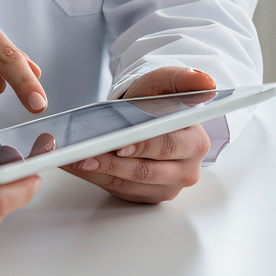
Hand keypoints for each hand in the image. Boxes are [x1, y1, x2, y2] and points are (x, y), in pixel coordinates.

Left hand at [59, 67, 215, 204]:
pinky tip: (75, 165)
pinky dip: (95, 177)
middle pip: (145, 170)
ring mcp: (168, 186)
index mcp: (195, 142)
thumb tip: (205, 82)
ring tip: (70, 159)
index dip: (143, 146)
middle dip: (111, 163)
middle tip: (83, 154)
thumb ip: (182, 79)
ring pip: (129, 184)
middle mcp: (186, 170)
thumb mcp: (165, 82)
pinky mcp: (149, 196)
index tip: (119, 145)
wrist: (149, 116)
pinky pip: (119, 191)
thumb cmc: (156, 101)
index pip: (167, 146)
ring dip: (96, 172)